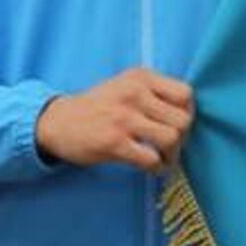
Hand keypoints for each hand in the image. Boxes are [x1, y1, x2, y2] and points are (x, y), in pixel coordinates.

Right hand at [35, 69, 195, 172]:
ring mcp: (124, 118)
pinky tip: (151, 167)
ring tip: (163, 158)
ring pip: (171, 138)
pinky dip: (157, 167)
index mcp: (141, 77)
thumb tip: (188, 115)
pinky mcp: (114, 142)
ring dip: (172, 154)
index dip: (187, 113)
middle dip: (182, 137)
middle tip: (171, 146)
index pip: (185, 94)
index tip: (177, 124)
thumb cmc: (98, 106)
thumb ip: (154, 93)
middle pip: (183, 119)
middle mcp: (134, 93)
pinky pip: (151, 159)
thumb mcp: (125, 85)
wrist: (57, 122)